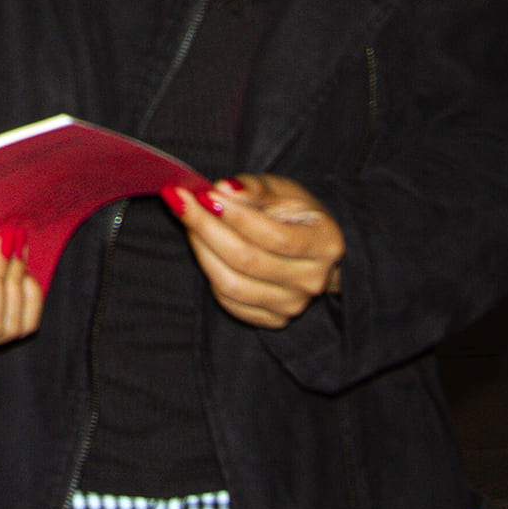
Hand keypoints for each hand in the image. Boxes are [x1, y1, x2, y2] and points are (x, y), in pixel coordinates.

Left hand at [168, 174, 345, 329]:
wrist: (309, 248)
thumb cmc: (294, 213)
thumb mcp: (283, 190)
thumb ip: (255, 189)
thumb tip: (224, 189)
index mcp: (325, 244)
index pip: (274, 236)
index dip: (235, 215)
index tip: (205, 193)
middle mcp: (312, 281)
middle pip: (247, 261)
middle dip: (207, 228)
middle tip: (182, 202)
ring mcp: (292, 305)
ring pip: (231, 284)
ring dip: (201, 249)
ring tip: (188, 222)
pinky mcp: (271, 319)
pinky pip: (228, 301)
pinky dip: (209, 272)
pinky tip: (202, 247)